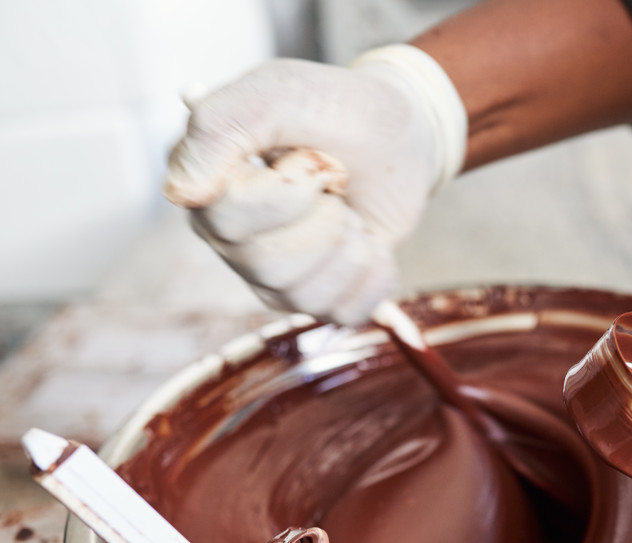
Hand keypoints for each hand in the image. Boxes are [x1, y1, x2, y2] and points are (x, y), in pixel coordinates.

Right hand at [164, 46, 466, 324]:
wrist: (399, 136)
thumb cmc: (336, 111)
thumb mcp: (284, 93)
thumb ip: (224, 125)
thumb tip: (182, 192)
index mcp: (205, 183)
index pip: (229, 216)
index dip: (289, 189)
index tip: (310, 154)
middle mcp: (227, 236)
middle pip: (269, 265)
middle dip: (326, 218)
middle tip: (335, 179)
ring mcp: (268, 274)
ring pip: (306, 294)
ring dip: (351, 243)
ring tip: (347, 207)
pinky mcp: (313, 298)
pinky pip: (345, 311)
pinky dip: (375, 274)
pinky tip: (370, 240)